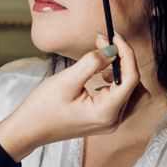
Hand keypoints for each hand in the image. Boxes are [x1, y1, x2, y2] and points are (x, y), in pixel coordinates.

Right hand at [0, 33, 138, 160]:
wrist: (28, 129)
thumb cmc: (42, 108)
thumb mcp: (66, 80)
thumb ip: (93, 62)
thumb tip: (112, 49)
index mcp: (107, 113)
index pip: (131, 79)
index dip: (126, 54)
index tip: (113, 37)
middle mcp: (113, 121)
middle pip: (138, 88)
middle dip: (126, 63)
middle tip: (108, 46)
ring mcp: (110, 122)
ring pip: (133, 94)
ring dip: (123, 73)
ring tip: (103, 60)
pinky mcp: (104, 120)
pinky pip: (122, 99)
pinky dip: (117, 83)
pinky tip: (101, 75)